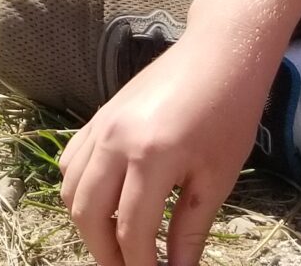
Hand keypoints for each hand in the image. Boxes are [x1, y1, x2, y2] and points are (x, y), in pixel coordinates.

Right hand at [60, 15, 284, 265]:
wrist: (220, 54)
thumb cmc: (229, 114)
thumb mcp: (216, 178)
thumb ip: (190, 229)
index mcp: (150, 158)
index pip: (131, 231)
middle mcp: (114, 141)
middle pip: (88, 215)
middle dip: (105, 254)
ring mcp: (100, 126)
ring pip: (71, 189)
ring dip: (88, 224)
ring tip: (116, 244)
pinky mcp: (98, 116)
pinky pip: (72, 161)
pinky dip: (79, 190)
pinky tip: (103, 203)